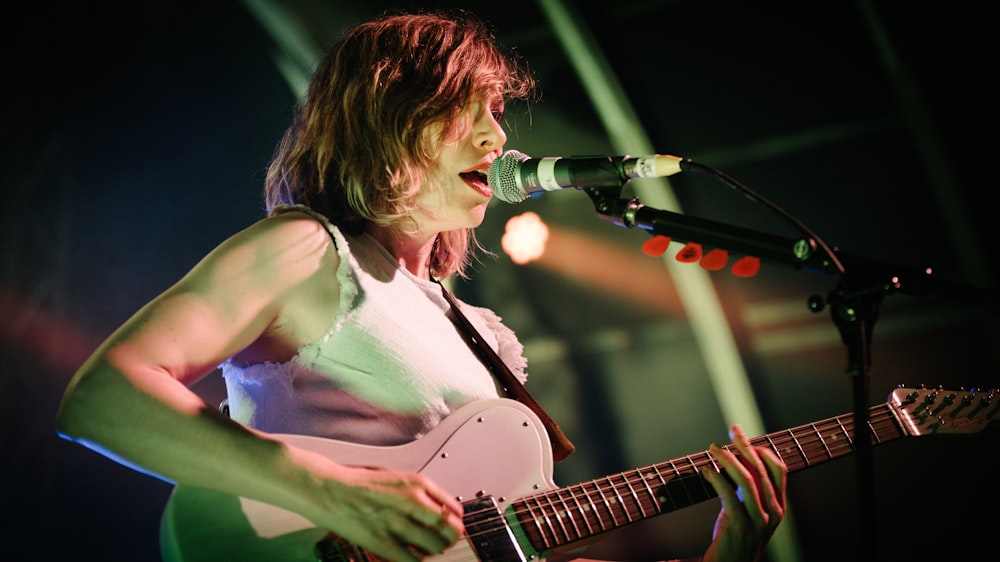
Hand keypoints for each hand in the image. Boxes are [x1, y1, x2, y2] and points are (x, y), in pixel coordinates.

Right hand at [302, 459, 465, 561]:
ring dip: (433, 552)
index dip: (456, 522)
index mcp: (417, 483)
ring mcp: (399, 522)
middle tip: (443, 543)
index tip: (451, 528)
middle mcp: (413, 501)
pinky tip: (409, 557)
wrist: (330, 489)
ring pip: (435, 547)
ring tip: (425, 551)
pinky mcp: (383, 541)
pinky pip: (412, 560)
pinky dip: (415, 561)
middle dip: (449, 539)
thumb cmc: (358, 483)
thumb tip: (435, 511)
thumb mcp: (396, 479)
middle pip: (451, 529)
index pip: (454, 508)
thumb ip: (417, 494)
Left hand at [699, 424, 786, 561]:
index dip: (762, 450)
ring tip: (714, 448)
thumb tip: (738, 455)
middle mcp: (773, 512)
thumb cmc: (738, 536)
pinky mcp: (739, 526)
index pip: (778, 470)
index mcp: (778, 506)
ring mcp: (758, 520)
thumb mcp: (751, 510)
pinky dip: (716, 478)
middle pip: (761, 470)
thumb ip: (750, 488)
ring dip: (728, 459)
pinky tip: (706, 471)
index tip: (744, 438)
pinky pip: (729, 494)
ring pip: (747, 480)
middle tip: (732, 430)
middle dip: (745, 446)